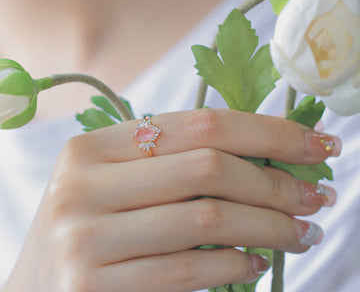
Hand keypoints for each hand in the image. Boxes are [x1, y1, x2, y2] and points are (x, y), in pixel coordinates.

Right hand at [2, 109, 338, 291]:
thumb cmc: (87, 227)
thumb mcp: (118, 182)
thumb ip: (174, 163)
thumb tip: (264, 154)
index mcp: (93, 147)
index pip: (197, 124)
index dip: (265, 131)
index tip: (314, 144)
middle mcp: (83, 184)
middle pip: (207, 166)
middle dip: (275, 181)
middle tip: (316, 194)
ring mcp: (84, 236)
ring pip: (207, 219)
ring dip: (269, 225)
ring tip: (301, 231)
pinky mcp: (93, 286)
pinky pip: (188, 270)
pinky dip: (235, 265)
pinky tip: (256, 262)